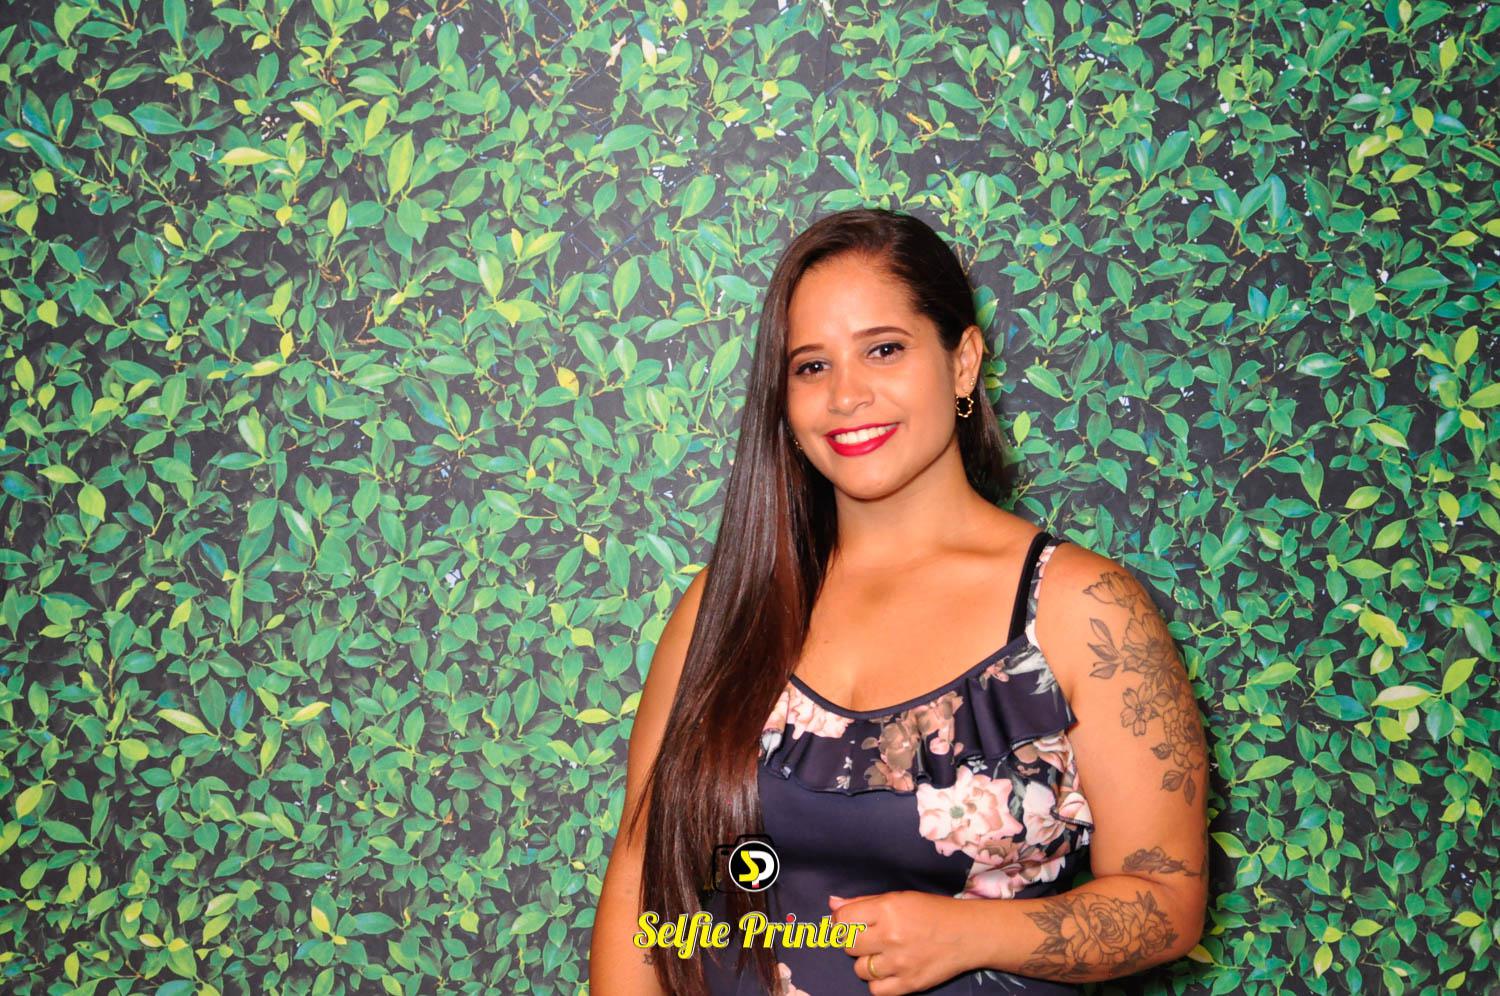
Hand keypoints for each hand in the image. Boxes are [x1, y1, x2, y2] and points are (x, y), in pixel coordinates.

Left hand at [828, 891, 975, 994]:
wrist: (968, 934)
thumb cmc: (932, 911)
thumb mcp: (899, 898)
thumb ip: (863, 902)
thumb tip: (832, 904)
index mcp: (887, 910)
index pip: (843, 919)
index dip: (841, 921)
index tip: (849, 922)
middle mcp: (890, 936)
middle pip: (848, 945)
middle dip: (854, 941)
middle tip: (869, 938)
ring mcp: (899, 963)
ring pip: (859, 969)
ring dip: (867, 962)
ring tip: (883, 954)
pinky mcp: (909, 984)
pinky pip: (876, 990)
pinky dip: (878, 982)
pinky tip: (889, 970)